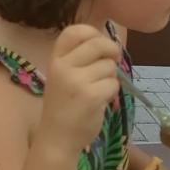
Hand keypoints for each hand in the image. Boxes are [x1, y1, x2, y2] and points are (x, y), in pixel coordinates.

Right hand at [40, 25, 119, 156]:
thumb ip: (79, 59)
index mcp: (55, 59)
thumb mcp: (63, 77)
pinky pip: (113, 84)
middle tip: (113, 59)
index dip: (92, 32)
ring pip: (109, 66)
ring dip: (110, 77)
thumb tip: (108, 44)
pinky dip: (111, 92)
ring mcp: (77, 81)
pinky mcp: (91, 96)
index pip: (74, 31)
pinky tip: (99, 101)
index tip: (99, 42)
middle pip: (98, 44)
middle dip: (111, 50)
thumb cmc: (63, 107)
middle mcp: (63, 67)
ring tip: (97, 90)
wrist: (57, 138)